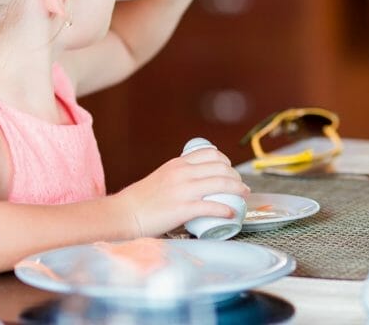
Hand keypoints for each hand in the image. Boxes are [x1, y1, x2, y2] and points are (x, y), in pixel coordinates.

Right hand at [114, 147, 248, 237]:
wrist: (125, 214)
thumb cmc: (141, 200)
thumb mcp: (162, 177)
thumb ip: (179, 176)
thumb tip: (195, 181)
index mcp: (178, 164)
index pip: (211, 154)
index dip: (226, 162)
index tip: (231, 171)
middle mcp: (183, 173)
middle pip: (221, 168)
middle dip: (236, 176)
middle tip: (241, 186)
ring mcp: (184, 191)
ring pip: (221, 184)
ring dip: (238, 189)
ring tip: (244, 196)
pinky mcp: (183, 209)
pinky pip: (212, 206)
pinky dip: (226, 209)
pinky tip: (232, 213)